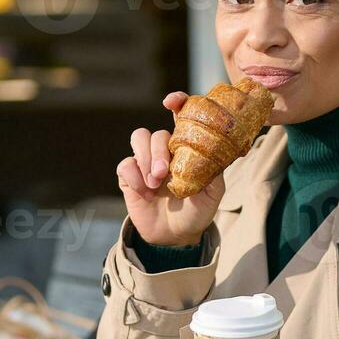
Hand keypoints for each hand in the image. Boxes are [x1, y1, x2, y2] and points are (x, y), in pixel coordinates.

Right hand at [116, 92, 225, 246]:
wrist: (176, 236)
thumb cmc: (198, 210)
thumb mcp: (214, 191)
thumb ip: (213, 169)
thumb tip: (214, 150)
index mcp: (186, 148)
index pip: (179, 116)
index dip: (176, 102)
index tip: (170, 101)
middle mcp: (164, 151)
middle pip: (156, 132)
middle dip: (158, 150)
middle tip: (164, 173)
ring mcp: (145, 163)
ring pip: (138, 138)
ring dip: (146, 158)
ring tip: (155, 182)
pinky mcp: (129, 177)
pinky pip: (125, 164)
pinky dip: (134, 177)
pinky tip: (145, 193)